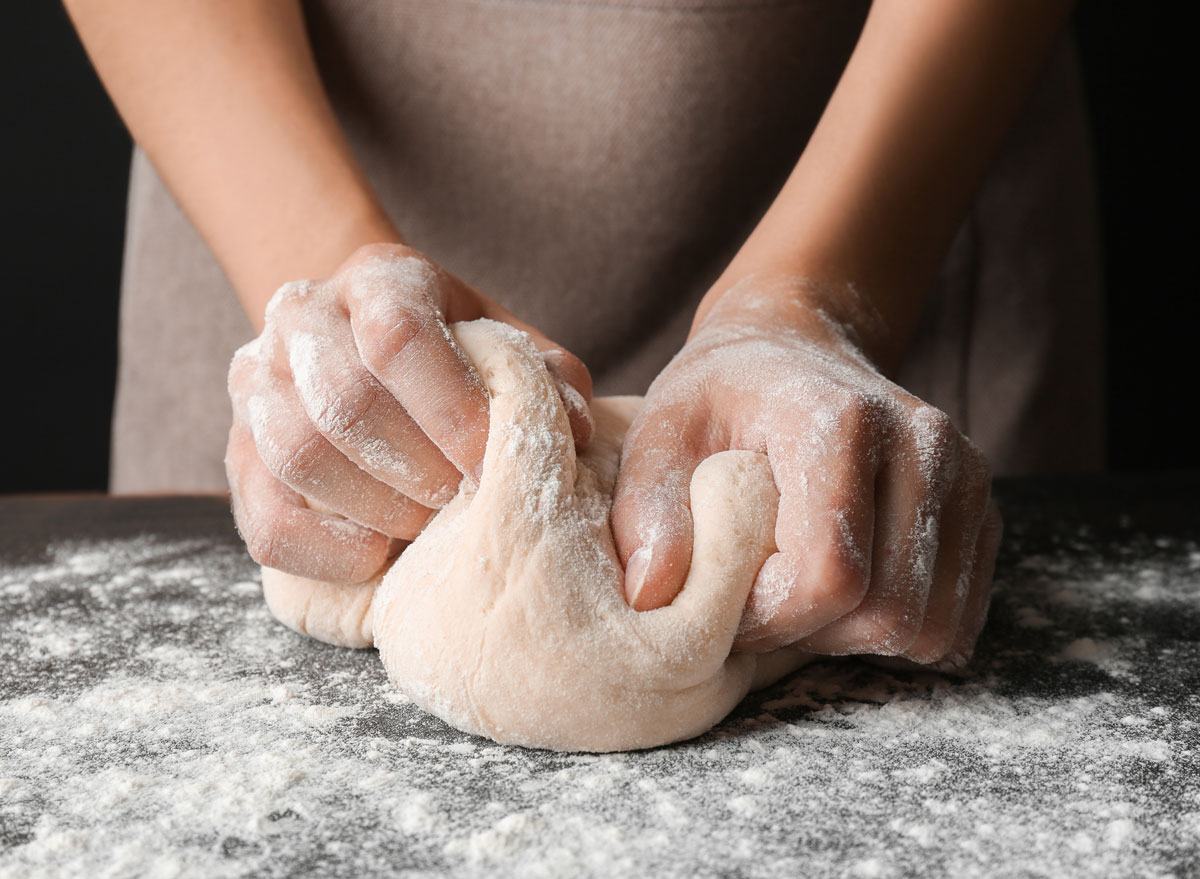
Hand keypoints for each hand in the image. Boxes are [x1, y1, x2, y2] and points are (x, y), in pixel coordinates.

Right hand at [226, 243, 593, 582]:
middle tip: (463, 500)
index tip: (493, 464)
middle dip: (419, 469)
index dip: (452, 410)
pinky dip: (326, 550)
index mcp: (379, 278)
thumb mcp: (508, 347)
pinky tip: (379, 555)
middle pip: (344, 401)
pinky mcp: (238, 451)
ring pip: (298, 454)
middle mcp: (303, 316)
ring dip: (377, 506)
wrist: (368, 347)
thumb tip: (576, 427)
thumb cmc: (456, 357)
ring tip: (426, 524)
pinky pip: (265, 518)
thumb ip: (547, 378)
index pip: (399, 338)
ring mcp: (258, 380)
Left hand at [611, 275, 1000, 665]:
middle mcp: (923, 446)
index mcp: (843, 422)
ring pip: (930, 627)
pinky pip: (957, 620)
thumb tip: (651, 595)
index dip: (772, 619)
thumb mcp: (660, 434)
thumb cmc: (718, 395)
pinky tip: (845, 596)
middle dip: (814, 637)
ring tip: (800, 598)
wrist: (791, 347)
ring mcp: (965, 477)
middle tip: (761, 606)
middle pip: (889, 611)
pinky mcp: (982, 509)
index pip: (830, 576)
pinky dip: (898, 631)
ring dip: (857, 640)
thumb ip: (648, 512)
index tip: (727, 603)